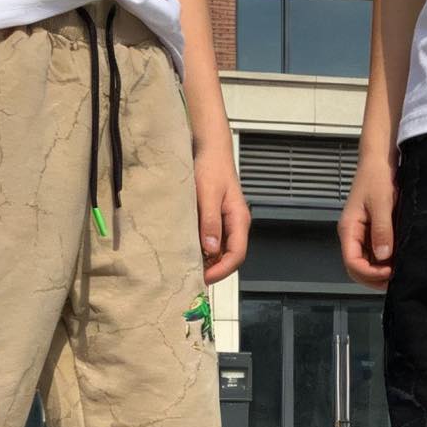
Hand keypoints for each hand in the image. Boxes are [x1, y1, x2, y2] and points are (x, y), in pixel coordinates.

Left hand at [195, 145, 249, 284]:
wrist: (209, 148)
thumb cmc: (211, 165)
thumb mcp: (208, 193)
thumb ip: (210, 221)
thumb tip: (210, 249)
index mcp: (239, 219)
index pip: (237, 255)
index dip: (222, 270)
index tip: (205, 278)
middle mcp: (235, 224)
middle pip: (229, 257)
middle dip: (213, 269)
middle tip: (191, 277)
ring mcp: (225, 223)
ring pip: (219, 251)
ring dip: (206, 261)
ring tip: (186, 266)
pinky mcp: (214, 219)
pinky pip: (210, 241)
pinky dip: (200, 249)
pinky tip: (186, 250)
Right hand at [339, 155, 396, 290]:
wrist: (380, 160)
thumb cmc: (378, 177)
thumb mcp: (381, 203)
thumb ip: (382, 230)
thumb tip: (384, 257)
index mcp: (349, 229)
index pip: (352, 263)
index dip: (370, 273)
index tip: (390, 272)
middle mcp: (353, 236)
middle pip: (357, 268)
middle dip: (374, 278)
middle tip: (397, 279)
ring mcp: (362, 235)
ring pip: (366, 263)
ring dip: (380, 271)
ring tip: (399, 272)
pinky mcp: (372, 231)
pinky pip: (375, 253)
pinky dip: (385, 262)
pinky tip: (399, 261)